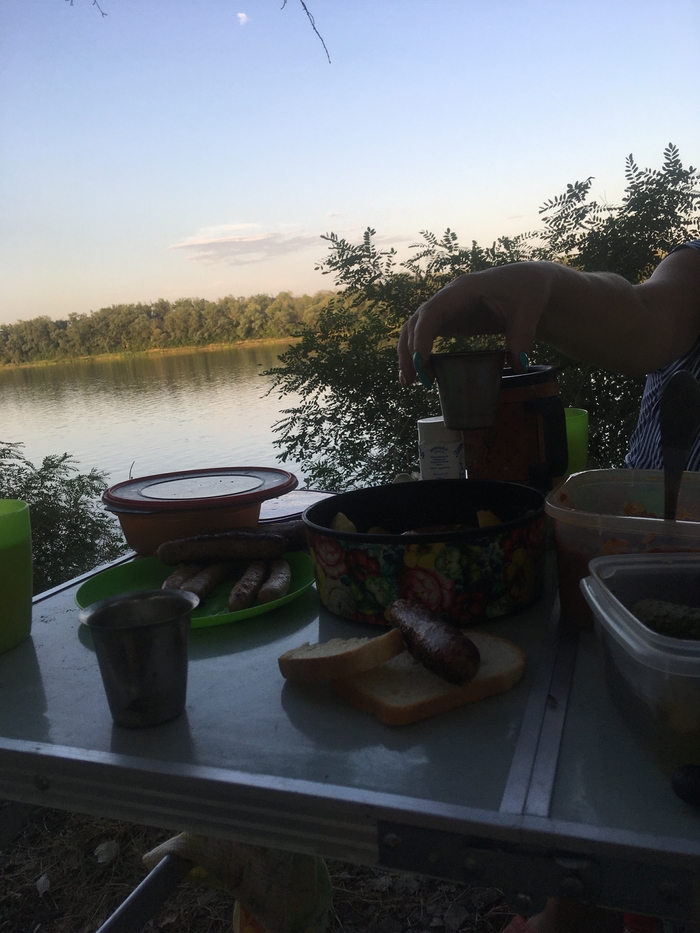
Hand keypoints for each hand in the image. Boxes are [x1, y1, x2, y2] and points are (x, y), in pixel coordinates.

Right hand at [397, 263, 553, 385]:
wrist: (530, 283)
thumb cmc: (527, 290)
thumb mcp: (528, 311)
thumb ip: (522, 337)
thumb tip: (518, 367)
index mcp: (463, 290)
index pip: (432, 312)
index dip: (422, 337)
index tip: (423, 364)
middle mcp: (448, 298)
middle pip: (416, 322)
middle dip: (409, 351)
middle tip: (414, 381)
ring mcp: (447, 309)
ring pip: (415, 328)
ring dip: (408, 353)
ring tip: (408, 382)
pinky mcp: (451, 319)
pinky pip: (426, 334)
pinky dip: (419, 353)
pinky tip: (421, 374)